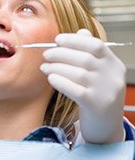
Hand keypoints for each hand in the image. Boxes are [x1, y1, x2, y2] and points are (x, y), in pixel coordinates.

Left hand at [40, 29, 125, 143]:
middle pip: (84, 58)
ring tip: (44, 67)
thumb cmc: (96, 95)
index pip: (96, 45)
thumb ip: (90, 53)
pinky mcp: (96, 106)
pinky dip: (60, 81)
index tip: (57, 39)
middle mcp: (113, 77)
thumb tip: (80, 32)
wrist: (106, 127)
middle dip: (60, 53)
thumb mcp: (98, 73)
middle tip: (46, 55)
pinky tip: (50, 78)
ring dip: (56, 67)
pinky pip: (75, 90)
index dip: (74, 40)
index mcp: (114, 65)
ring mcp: (106, 92)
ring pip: (78, 73)